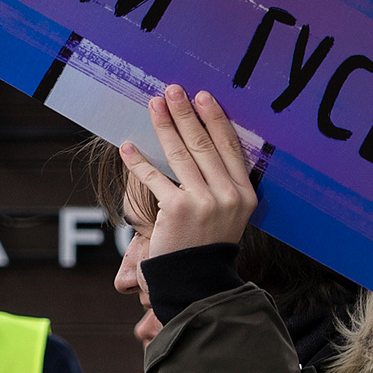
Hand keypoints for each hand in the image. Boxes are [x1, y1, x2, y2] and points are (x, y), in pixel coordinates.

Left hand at [118, 86, 255, 260]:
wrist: (197, 283)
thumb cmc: (207, 247)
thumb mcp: (228, 215)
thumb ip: (221, 184)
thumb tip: (200, 146)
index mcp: (244, 193)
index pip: (230, 146)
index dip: (215, 119)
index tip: (203, 97)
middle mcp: (227, 195)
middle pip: (204, 144)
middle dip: (186, 113)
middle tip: (173, 90)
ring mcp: (203, 202)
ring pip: (181, 154)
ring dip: (164, 125)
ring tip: (154, 104)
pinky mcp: (177, 210)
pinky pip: (155, 178)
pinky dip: (139, 161)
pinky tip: (128, 147)